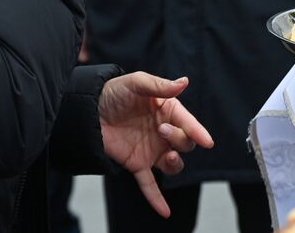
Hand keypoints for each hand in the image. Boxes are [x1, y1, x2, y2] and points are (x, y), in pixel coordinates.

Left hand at [98, 73, 214, 217]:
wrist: (87, 110)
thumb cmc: (114, 92)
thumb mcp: (136, 82)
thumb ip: (160, 85)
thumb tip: (184, 81)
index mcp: (167, 110)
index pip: (187, 122)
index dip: (198, 131)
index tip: (207, 141)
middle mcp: (163, 132)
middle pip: (185, 143)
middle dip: (180, 139)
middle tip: (162, 130)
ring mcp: (152, 150)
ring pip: (174, 164)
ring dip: (176, 164)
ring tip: (168, 157)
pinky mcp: (137, 164)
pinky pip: (149, 184)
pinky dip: (156, 199)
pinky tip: (164, 212)